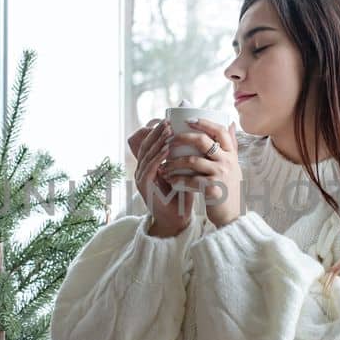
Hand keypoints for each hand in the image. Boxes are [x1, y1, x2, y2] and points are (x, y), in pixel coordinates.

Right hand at [128, 119, 191, 234]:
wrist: (177, 219)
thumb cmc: (181, 195)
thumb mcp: (183, 171)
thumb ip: (184, 156)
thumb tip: (199, 137)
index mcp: (149, 165)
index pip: (150, 143)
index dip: (157, 131)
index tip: (168, 119)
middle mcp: (142, 170)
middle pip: (146, 146)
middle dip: (157, 132)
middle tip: (168, 121)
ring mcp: (141, 178)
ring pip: (147, 155)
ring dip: (158, 142)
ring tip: (168, 131)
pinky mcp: (144, 187)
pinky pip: (149, 168)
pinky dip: (157, 157)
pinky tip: (166, 149)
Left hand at [164, 117, 241, 228]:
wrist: (232, 214)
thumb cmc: (228, 187)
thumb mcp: (233, 164)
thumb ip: (231, 145)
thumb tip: (229, 123)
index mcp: (231, 154)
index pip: (220, 131)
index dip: (204, 123)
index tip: (188, 119)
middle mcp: (228, 162)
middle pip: (203, 142)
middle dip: (182, 138)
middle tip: (169, 140)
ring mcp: (221, 175)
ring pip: (192, 161)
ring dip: (174, 162)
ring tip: (164, 164)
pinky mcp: (213, 189)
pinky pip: (190, 181)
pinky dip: (177, 179)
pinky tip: (169, 179)